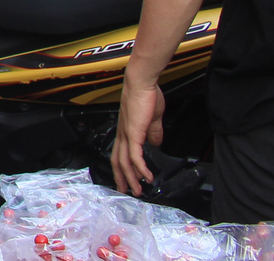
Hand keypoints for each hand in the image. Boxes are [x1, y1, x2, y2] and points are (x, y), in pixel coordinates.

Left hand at [111, 77, 166, 195]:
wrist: (141, 83)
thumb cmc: (146, 96)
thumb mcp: (151, 118)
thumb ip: (152, 132)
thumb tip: (155, 143)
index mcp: (125, 130)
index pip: (120, 153)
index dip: (122, 168)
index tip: (127, 179)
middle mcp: (123, 134)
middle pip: (118, 161)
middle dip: (122, 178)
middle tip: (127, 191)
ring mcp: (127, 134)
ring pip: (125, 162)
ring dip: (131, 178)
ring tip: (138, 190)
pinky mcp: (134, 133)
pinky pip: (135, 156)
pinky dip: (141, 168)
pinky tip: (147, 176)